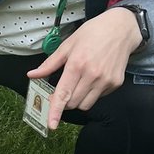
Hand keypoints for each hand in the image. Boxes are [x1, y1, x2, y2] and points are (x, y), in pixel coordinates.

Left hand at [26, 8, 141, 130]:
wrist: (121, 29)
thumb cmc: (92, 33)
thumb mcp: (68, 45)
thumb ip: (50, 64)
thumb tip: (32, 75)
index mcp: (77, 64)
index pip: (64, 94)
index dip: (56, 111)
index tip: (51, 125)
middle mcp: (93, 75)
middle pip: (73, 103)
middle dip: (64, 101)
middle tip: (64, 88)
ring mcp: (106, 81)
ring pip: (85, 105)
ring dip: (77, 100)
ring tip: (80, 82)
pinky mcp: (115, 84)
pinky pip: (98, 98)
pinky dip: (91, 94)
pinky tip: (93, 78)